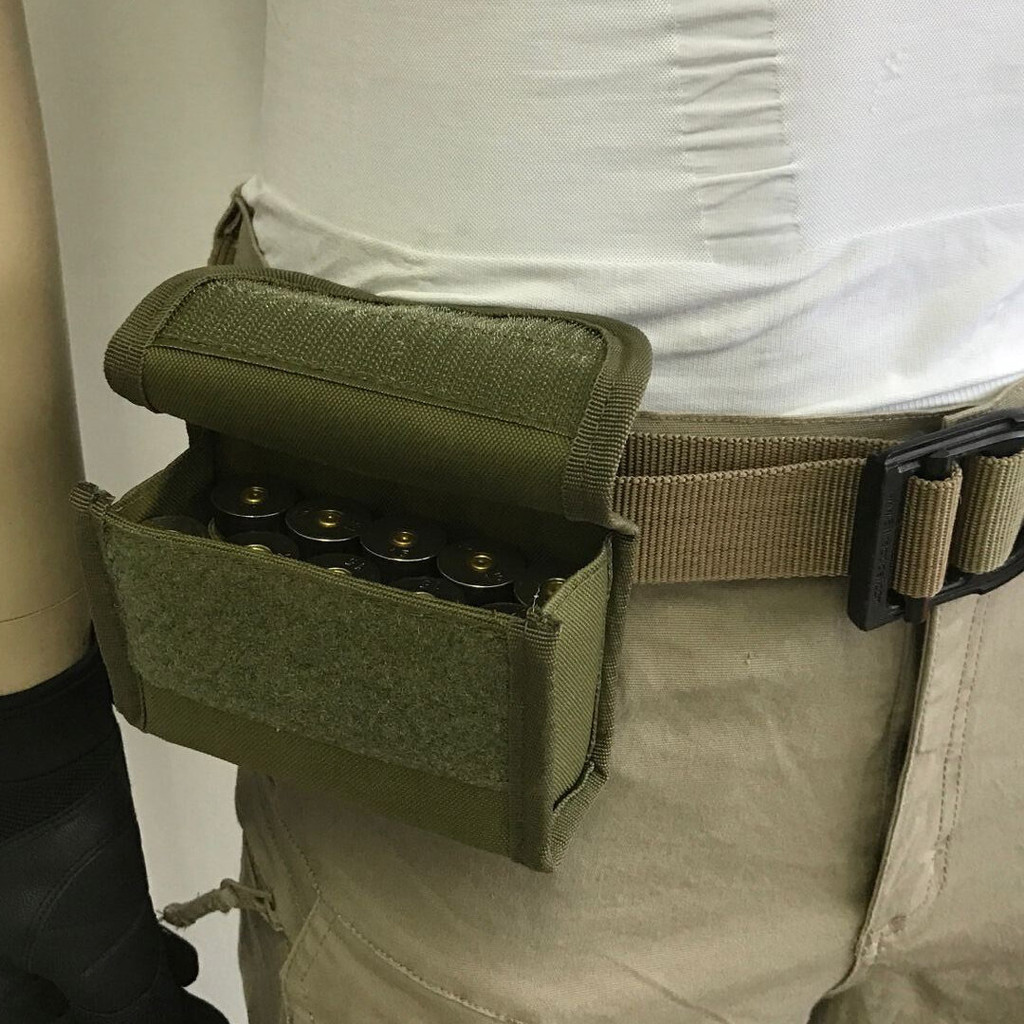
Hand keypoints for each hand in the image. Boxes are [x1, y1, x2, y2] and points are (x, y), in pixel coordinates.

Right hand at [0, 647, 228, 1022]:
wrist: (35, 755)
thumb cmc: (54, 863)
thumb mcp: (101, 956)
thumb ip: (141, 1009)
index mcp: (7, 995)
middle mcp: (11, 964)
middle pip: (81, 1010)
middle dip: (139, 1014)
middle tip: (193, 1014)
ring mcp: (30, 918)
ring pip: (91, 977)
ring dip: (143, 989)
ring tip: (189, 984)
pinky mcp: (57, 878)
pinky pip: (97, 933)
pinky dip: (138, 949)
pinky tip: (173, 947)